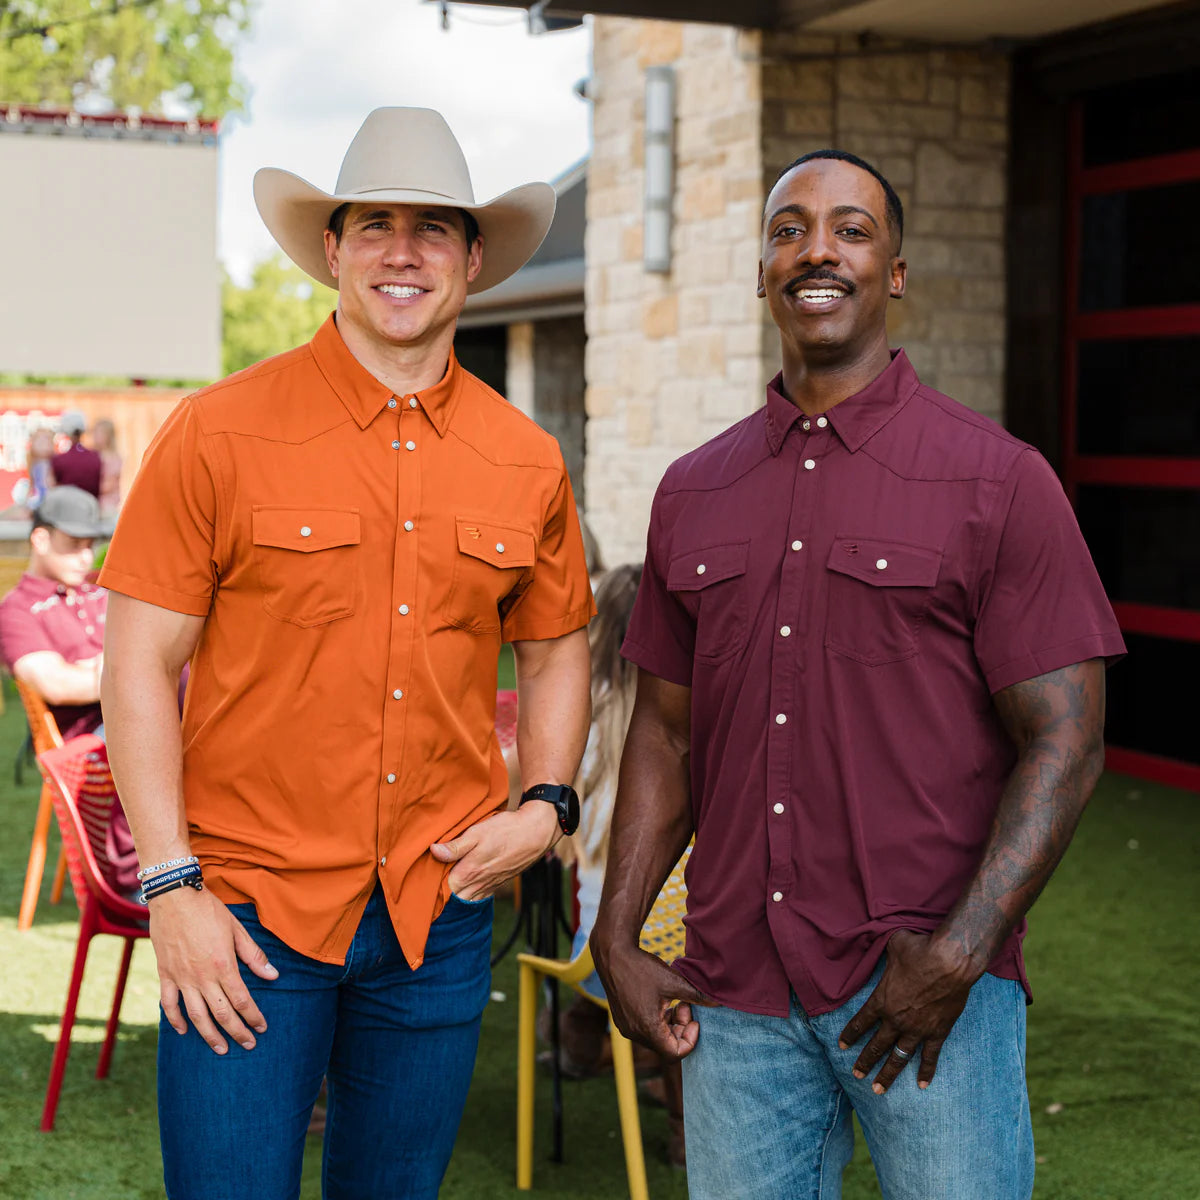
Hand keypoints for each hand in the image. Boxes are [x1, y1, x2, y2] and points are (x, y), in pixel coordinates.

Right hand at [149, 885, 277, 1054]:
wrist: (175, 897)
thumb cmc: (209, 911)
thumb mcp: (237, 930)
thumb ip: (254, 956)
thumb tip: (273, 976)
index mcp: (223, 965)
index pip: (242, 1000)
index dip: (253, 1017)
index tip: (262, 1027)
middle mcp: (202, 977)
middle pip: (221, 1013)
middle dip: (237, 1032)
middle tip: (248, 1045)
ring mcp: (181, 978)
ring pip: (196, 1016)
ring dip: (209, 1035)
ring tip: (221, 1049)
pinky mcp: (165, 974)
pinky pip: (169, 1004)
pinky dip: (176, 1020)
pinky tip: (184, 1031)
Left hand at [430, 801, 559, 899]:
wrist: (536, 832)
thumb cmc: (506, 830)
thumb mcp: (477, 832)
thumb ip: (455, 846)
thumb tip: (433, 851)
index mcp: (469, 872)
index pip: (442, 890)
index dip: (431, 886)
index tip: (424, 878)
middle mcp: (479, 884)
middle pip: (453, 899)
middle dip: (441, 895)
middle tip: (430, 884)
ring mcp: (490, 885)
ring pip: (467, 899)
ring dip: (456, 896)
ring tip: (445, 886)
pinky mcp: (499, 882)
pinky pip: (480, 896)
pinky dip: (470, 895)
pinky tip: (466, 886)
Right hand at [592, 940, 713, 1059]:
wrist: (613, 954)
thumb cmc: (642, 967)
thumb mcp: (673, 981)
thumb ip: (696, 995)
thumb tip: (718, 1002)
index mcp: (647, 1029)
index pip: (675, 1053)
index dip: (690, 1040)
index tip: (695, 1019)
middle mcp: (634, 1033)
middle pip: (666, 1046)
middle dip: (681, 1029)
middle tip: (686, 1005)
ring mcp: (626, 1027)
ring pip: (656, 1038)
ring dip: (671, 1024)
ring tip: (675, 1001)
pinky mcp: (623, 1020)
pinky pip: (645, 1030)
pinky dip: (658, 1021)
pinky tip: (662, 1000)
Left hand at [837, 930, 977, 1093]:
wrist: (949, 962)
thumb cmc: (919, 950)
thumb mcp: (893, 945)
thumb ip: (884, 951)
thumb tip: (879, 938)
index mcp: (881, 1000)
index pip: (860, 1022)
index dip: (850, 1035)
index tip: (841, 1047)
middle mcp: (896, 1019)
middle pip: (876, 1046)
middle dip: (864, 1062)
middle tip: (855, 1075)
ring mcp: (917, 1029)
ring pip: (899, 1058)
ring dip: (887, 1074)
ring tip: (878, 1090)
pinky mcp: (938, 1032)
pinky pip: (930, 1057)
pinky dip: (926, 1071)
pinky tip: (921, 1085)